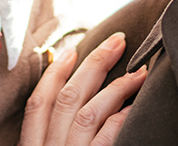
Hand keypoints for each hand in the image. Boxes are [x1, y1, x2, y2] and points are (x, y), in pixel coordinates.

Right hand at [19, 32, 146, 145]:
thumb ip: (54, 138)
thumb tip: (72, 109)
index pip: (39, 103)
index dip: (54, 73)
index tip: (72, 51)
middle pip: (68, 98)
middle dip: (94, 64)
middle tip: (117, 41)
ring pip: (88, 112)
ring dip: (116, 87)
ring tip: (139, 72)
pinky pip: (106, 137)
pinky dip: (120, 118)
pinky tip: (133, 107)